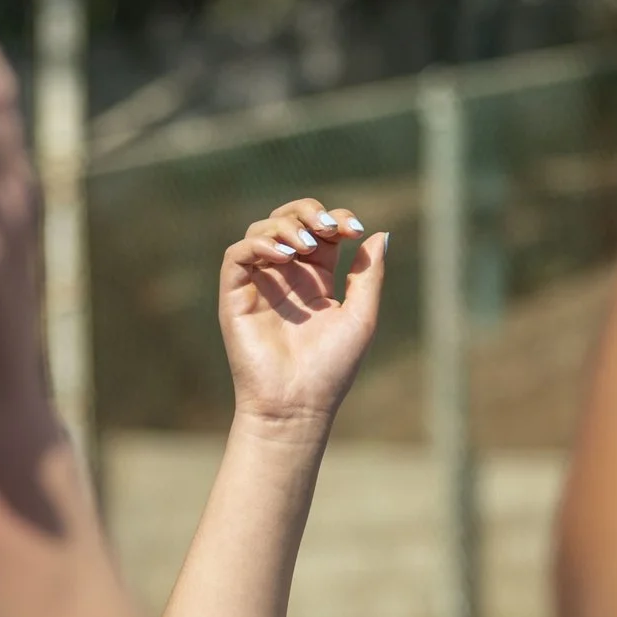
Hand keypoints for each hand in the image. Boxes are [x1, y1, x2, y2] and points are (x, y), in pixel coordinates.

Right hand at [217, 199, 386, 428]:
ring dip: (285, 227)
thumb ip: (369, 275)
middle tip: (327, 226)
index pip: (320, 231)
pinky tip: (283, 256)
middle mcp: (285, 276)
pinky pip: (237, 255)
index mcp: (315, 279)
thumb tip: (380, 234)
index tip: (354, 229)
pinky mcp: (235, 295)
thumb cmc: (331, 367)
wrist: (298, 404)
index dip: (335, 219)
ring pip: (261, 231)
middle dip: (308, 212)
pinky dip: (258, 244)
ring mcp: (259, 284)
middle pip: (288, 221)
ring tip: (306, 246)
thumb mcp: (361, 316)